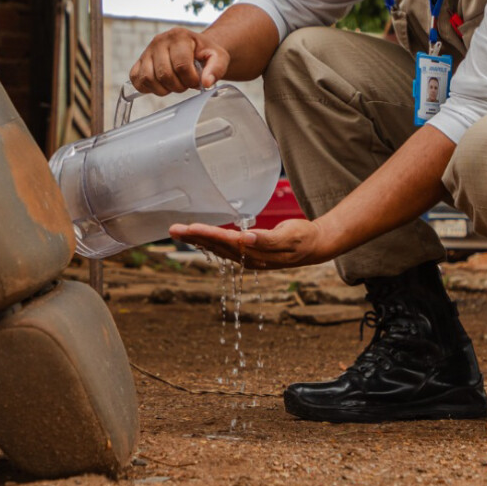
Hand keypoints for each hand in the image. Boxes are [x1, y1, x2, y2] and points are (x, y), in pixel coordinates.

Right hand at [132, 27, 228, 94]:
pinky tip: (162, 85)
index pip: (181, 65)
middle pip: (164, 74)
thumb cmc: (204, 54)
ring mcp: (146, 51)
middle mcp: (160, 40)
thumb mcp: (218, 57)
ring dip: (164, 89)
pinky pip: (137, 81)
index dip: (190, 79)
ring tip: (175, 84)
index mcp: (179, 36)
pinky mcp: (138, 63)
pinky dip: (149, 88)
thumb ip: (216, 69)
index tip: (196, 81)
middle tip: (186, 83)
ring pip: (148, 79)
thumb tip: (206, 83)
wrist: (193, 49)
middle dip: (178, 86)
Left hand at [167, 217, 331, 271]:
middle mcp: (247, 257)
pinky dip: (209, 241)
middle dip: (195, 237)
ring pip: (216, 247)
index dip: (209, 235)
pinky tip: (199, 237)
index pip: (226, 243)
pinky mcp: (247, 253)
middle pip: (216, 246)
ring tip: (179, 231)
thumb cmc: (303, 238)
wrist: (313, 246)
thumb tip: (246, 239)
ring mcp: (246, 257)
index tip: (191, 227)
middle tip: (174, 229)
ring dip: (197, 239)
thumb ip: (268, 240)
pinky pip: (223, 247)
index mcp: (256, 253)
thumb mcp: (291, 237)